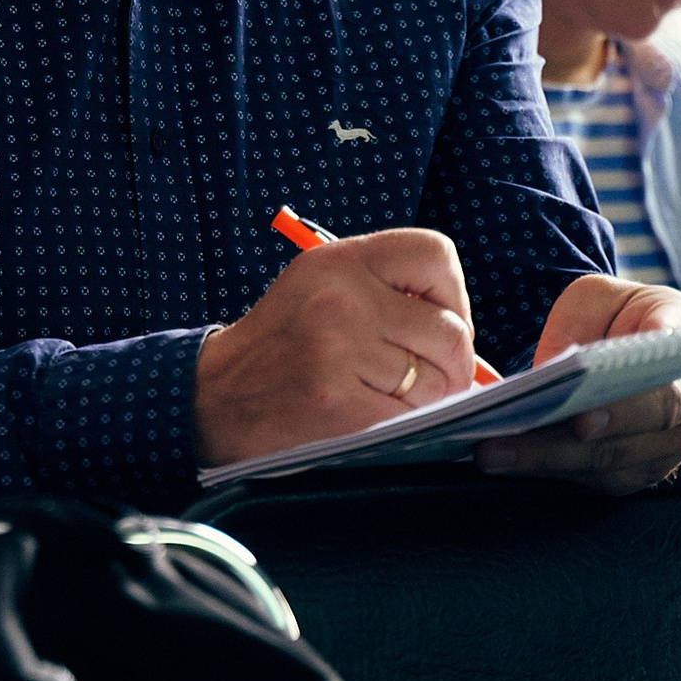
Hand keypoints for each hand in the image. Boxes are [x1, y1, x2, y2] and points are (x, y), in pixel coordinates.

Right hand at [194, 228, 477, 465]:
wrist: (216, 397)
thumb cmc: (284, 345)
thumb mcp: (323, 289)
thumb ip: (386, 291)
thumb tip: (464, 332)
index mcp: (339, 261)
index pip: (435, 255)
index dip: (452, 295)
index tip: (438, 321)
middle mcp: (339, 297)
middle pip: (450, 330)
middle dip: (454, 363)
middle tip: (430, 376)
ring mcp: (338, 350)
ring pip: (437, 379)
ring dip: (429, 399)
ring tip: (392, 396)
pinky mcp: (339, 402)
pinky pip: (411, 416)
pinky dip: (405, 425)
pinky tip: (373, 417)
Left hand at [471, 274, 680, 493]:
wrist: (647, 339)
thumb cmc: (624, 313)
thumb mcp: (599, 297)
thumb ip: (580, 326)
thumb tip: (549, 374)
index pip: (668, 392)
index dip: (626, 412)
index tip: (581, 421)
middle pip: (627, 442)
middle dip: (561, 447)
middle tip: (502, 444)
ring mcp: (669, 449)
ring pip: (608, 468)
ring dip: (544, 464)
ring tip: (489, 453)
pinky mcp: (640, 471)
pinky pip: (595, 480)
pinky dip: (549, 471)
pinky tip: (506, 459)